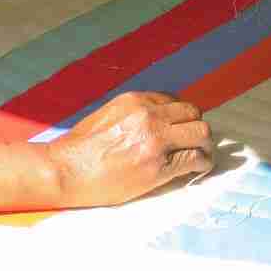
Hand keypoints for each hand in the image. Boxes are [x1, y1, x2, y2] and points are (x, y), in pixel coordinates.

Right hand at [46, 91, 213, 207]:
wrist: (65, 169)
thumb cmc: (79, 148)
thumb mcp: (106, 116)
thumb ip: (132, 115)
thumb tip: (155, 124)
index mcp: (134, 101)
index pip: (174, 101)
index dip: (181, 116)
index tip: (180, 129)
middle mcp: (148, 115)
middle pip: (194, 114)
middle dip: (196, 128)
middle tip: (193, 142)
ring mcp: (155, 140)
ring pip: (202, 133)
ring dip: (205, 145)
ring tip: (200, 156)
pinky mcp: (159, 167)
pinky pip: (196, 159)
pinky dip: (202, 164)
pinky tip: (196, 169)